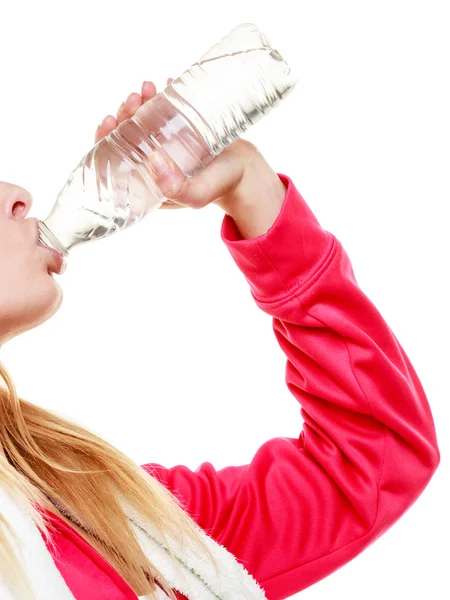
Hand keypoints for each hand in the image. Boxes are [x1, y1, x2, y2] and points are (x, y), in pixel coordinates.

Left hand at [94, 79, 267, 214]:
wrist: (246, 172)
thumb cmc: (220, 187)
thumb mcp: (198, 195)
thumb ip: (176, 188)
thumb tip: (154, 161)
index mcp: (147, 180)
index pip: (115, 161)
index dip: (105, 141)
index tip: (109, 122)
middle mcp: (152, 162)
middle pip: (126, 136)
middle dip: (123, 114)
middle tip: (133, 100)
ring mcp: (166, 143)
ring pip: (142, 121)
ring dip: (139, 102)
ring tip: (148, 88)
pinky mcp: (181, 129)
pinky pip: (165, 110)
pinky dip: (162, 96)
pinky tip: (165, 84)